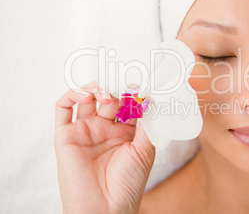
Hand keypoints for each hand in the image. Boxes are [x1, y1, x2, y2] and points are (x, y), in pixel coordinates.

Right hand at [54, 82, 154, 213]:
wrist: (104, 209)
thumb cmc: (128, 183)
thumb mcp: (145, 150)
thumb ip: (147, 123)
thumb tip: (151, 97)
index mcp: (125, 132)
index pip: (128, 104)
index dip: (134, 93)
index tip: (141, 83)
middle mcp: (104, 129)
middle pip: (109, 97)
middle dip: (116, 88)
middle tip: (123, 82)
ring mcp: (85, 130)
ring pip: (87, 98)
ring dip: (96, 88)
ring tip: (107, 93)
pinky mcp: (66, 135)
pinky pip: (63, 108)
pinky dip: (72, 95)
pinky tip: (86, 94)